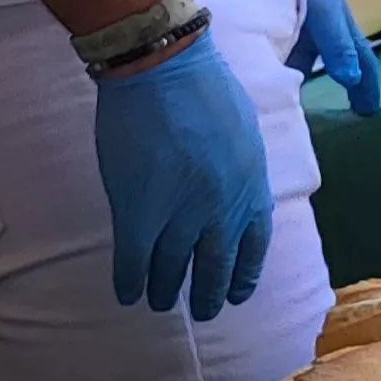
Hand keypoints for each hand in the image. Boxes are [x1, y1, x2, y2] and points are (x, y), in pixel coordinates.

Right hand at [90, 31, 274, 319]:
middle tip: (202, 311)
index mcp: (251, 188)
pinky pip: (134, 261)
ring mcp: (180, 214)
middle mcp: (221, 210)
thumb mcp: (244, 133)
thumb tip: (234, 189)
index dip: (244, 274)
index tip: (237, 293)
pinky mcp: (139, 212)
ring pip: (172, 269)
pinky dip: (130, 281)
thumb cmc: (206, 88)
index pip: (254, 247)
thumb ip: (241, 169)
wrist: (164, 69)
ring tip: (162, 304)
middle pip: (215, 266)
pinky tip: (127, 294)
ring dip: (166, 291)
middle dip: (208, 294)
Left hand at [286, 0, 380, 115]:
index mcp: (343, 28)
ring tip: (297, 98)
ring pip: (310, 55)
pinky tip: (269, 71)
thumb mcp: (324, 10)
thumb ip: (335, 44)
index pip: (363, 62)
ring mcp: (303, 22)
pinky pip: (286, 47)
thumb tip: (350, 79)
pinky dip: (283, 62)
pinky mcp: (281, 16)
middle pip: (340, 62)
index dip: (368, 86)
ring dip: (308, 76)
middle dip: (346, 83)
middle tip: (344, 109)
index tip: (367, 111)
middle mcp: (325, 29)